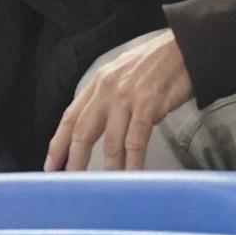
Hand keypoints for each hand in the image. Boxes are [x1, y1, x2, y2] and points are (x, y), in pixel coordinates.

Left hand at [44, 30, 193, 171]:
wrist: (183, 47)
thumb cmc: (156, 63)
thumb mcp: (121, 74)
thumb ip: (107, 98)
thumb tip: (97, 125)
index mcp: (98, 83)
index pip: (70, 117)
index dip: (58, 143)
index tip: (52, 163)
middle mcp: (107, 90)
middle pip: (83, 131)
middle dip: (75, 160)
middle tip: (71, 181)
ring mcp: (127, 98)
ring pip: (110, 141)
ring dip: (108, 168)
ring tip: (105, 186)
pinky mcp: (148, 105)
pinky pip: (136, 141)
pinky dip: (133, 162)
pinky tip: (132, 175)